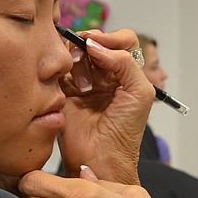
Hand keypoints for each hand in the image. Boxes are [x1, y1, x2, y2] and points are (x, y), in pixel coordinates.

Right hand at [58, 29, 154, 183]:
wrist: (99, 159)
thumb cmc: (124, 132)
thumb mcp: (139, 93)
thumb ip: (125, 62)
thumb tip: (95, 45)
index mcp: (126, 74)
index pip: (121, 41)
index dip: (111, 37)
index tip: (98, 44)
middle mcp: (105, 75)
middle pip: (95, 43)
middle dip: (90, 47)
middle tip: (87, 58)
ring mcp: (83, 81)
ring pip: (75, 53)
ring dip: (79, 63)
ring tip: (84, 88)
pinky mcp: (63, 91)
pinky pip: (58, 69)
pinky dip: (63, 71)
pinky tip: (70, 89)